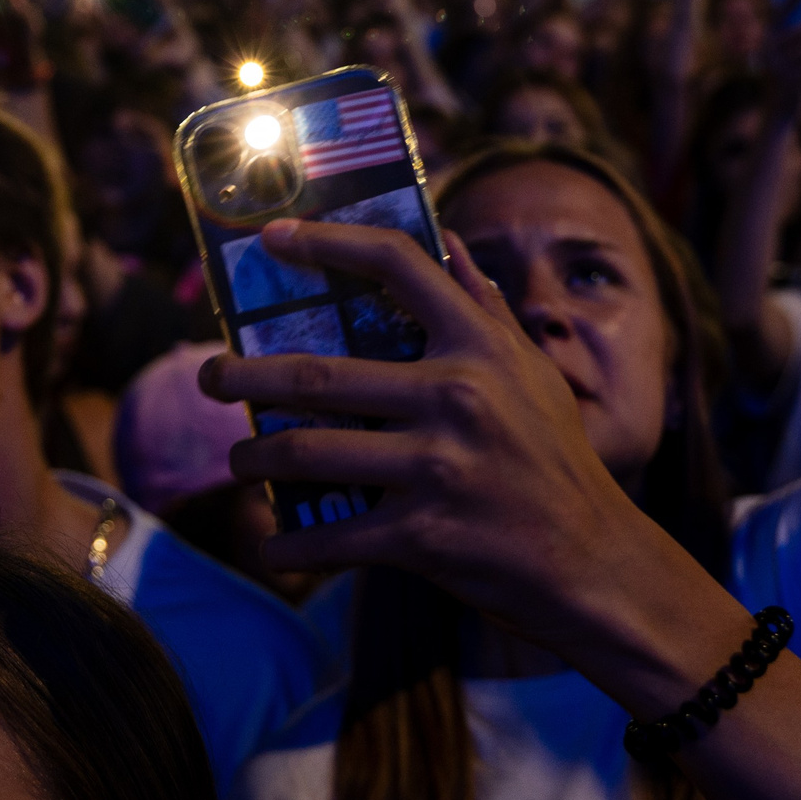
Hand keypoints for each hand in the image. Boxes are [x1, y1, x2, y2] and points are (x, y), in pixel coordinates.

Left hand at [202, 218, 675, 656]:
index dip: (327, 240)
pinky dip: (287, 546)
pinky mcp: (422, 536)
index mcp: (479, 347)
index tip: (272, 237)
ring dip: (255, 458)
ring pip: (308, 453)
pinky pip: (330, 538)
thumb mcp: (532, 375)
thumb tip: (451, 239)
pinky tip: (269, 545)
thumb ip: (485, 308)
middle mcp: (455, 397)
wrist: (592, 562)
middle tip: (208, 374)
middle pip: (318, 374)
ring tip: (239, 458)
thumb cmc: (556, 461)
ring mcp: (436, 468)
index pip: (397, 263)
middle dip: (244, 375)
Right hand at [761, 13, 800, 115]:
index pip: (774, 17)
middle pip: (796, 34)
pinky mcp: (791, 85)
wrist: (777, 108)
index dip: (787, 2)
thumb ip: (796, 39)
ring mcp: (779, 70)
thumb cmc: (787, 75)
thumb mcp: (785, 56)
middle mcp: (770, 54)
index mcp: (766, 42)